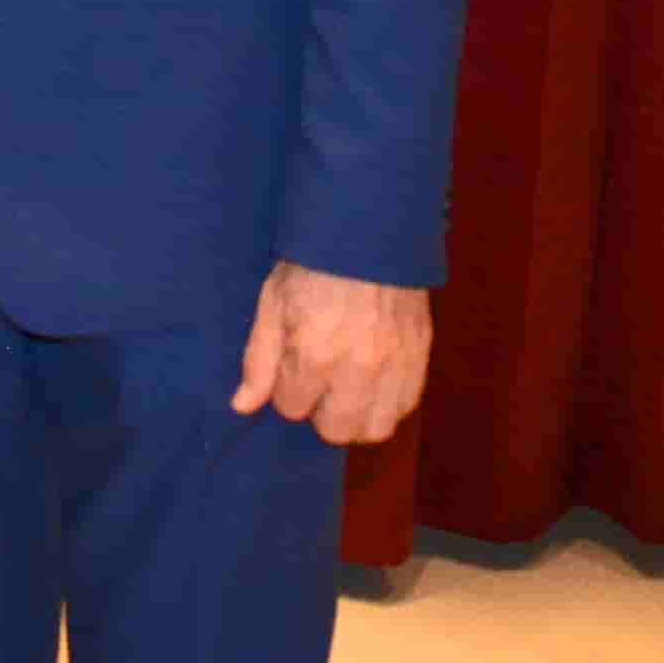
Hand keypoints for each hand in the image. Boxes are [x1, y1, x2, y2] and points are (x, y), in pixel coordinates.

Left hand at [229, 261, 430, 446]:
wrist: (369, 232)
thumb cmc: (310, 265)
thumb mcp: (272, 304)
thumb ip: (258, 360)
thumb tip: (243, 407)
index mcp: (314, 356)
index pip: (292, 408)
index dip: (286, 389)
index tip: (291, 364)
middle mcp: (358, 371)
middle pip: (336, 430)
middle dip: (320, 412)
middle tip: (319, 381)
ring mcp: (395, 366)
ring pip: (376, 428)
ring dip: (357, 415)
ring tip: (348, 389)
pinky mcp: (421, 356)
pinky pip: (406, 405)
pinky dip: (387, 402)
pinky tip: (375, 382)